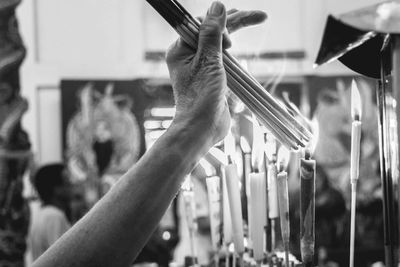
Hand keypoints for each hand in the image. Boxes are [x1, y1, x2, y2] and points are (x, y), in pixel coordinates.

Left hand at [166, 1, 266, 144]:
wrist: (202, 128)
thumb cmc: (200, 97)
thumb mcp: (208, 61)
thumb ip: (212, 34)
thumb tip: (217, 6)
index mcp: (181, 50)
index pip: (201, 24)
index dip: (219, 26)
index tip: (229, 44)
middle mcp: (189, 55)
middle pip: (213, 31)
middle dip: (235, 22)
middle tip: (260, 16)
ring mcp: (200, 66)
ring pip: (219, 42)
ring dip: (236, 31)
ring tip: (257, 17)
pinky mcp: (211, 76)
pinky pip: (222, 57)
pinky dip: (233, 50)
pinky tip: (240, 45)